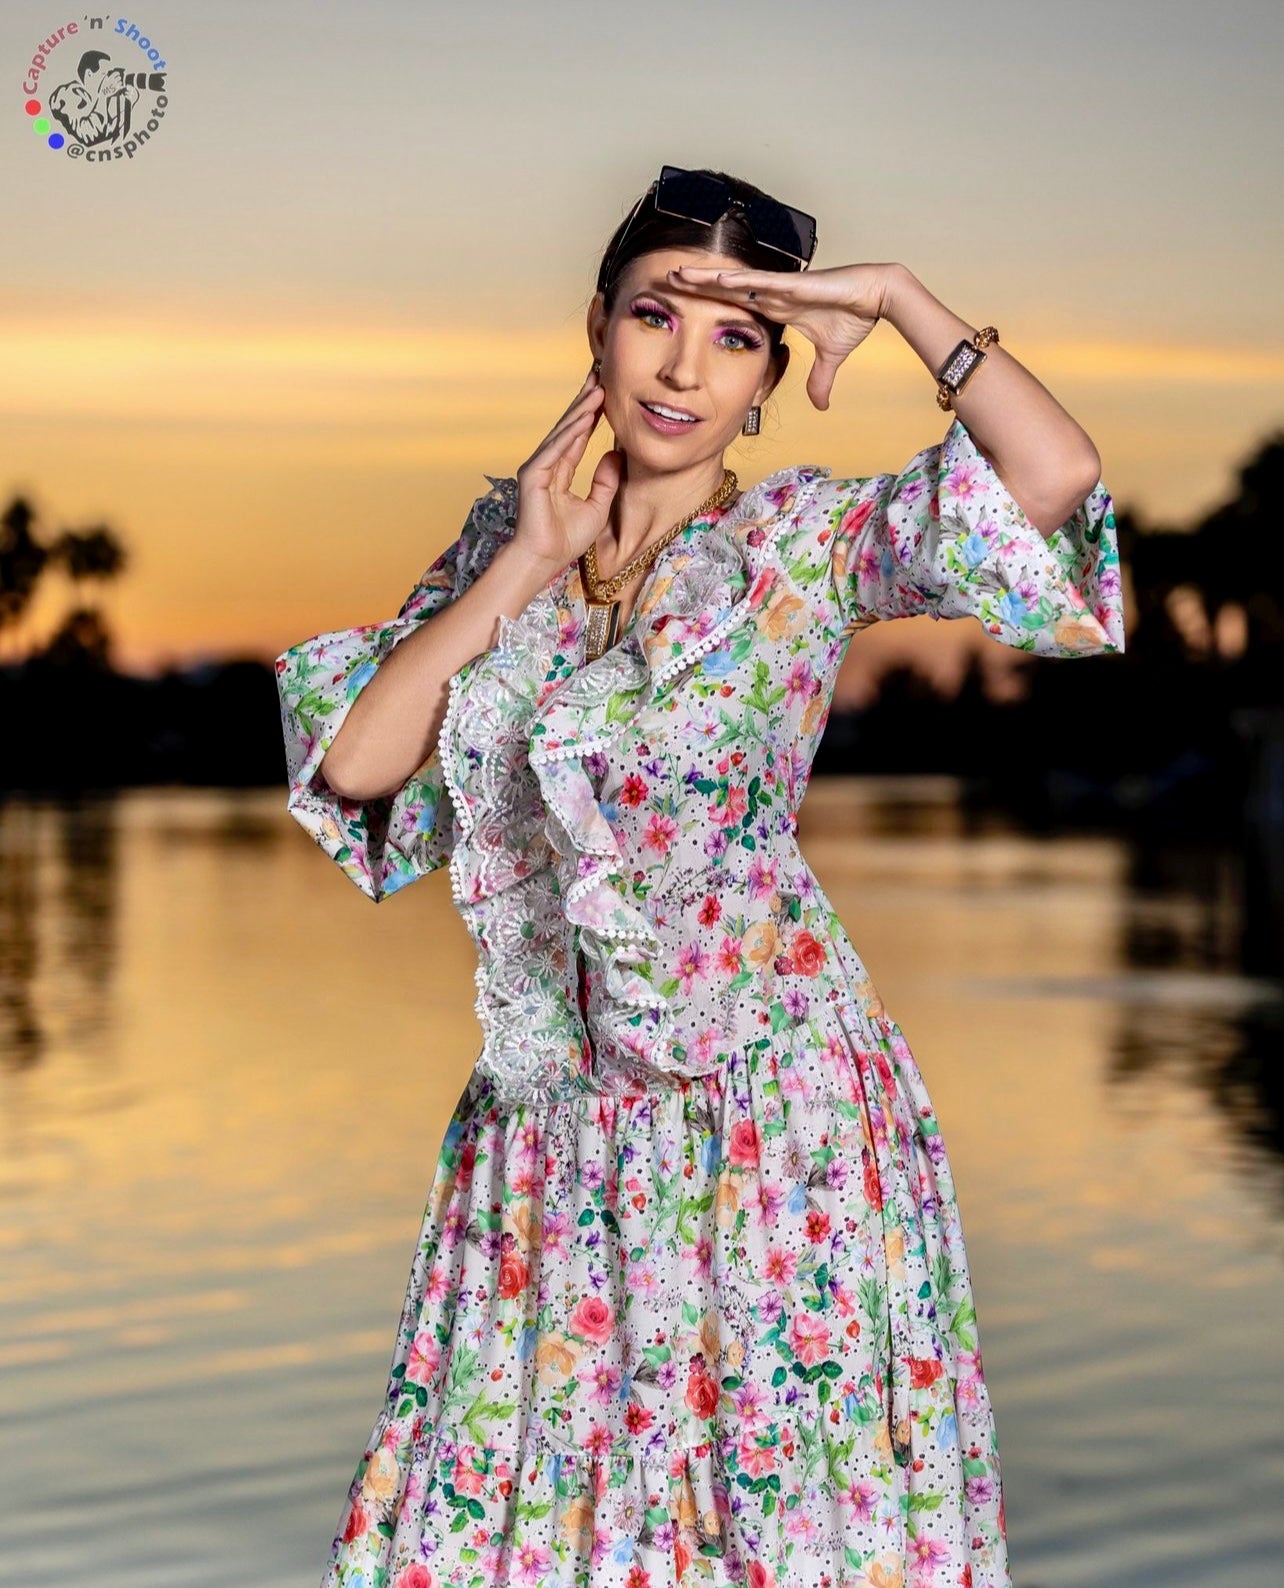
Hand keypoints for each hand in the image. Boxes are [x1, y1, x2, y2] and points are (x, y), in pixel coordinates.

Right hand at [511, 368, 621, 573]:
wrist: (545, 559)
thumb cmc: (566, 540)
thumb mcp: (598, 507)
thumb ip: (606, 481)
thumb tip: (616, 454)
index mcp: (560, 470)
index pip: (578, 435)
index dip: (592, 413)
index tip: (606, 391)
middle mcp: (548, 464)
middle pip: (569, 425)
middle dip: (585, 400)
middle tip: (600, 373)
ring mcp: (538, 467)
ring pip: (564, 432)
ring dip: (581, 410)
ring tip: (598, 388)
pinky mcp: (532, 475)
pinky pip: (556, 449)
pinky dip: (571, 432)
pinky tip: (585, 416)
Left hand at [665, 261, 898, 410]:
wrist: (877, 296)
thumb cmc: (854, 317)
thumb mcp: (830, 357)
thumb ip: (820, 378)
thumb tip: (821, 406)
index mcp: (776, 308)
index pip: (733, 306)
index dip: (708, 303)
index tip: (683, 305)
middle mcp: (772, 295)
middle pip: (724, 290)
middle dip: (695, 287)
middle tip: (664, 282)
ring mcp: (780, 288)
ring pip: (733, 282)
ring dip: (705, 279)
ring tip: (676, 275)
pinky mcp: (792, 285)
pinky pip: (759, 283)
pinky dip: (736, 281)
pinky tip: (713, 278)